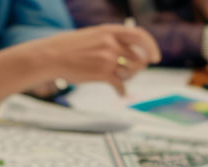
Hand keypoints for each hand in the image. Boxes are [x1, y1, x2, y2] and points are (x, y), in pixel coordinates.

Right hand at [35, 24, 161, 95]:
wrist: (52, 56)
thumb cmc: (70, 47)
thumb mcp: (93, 34)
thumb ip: (112, 39)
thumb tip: (131, 49)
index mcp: (110, 30)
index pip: (140, 36)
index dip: (151, 47)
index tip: (156, 58)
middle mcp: (111, 43)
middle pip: (139, 58)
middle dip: (138, 68)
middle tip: (131, 72)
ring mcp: (107, 58)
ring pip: (131, 72)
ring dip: (128, 78)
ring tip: (119, 79)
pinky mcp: (102, 73)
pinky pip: (120, 85)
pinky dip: (122, 91)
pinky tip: (121, 94)